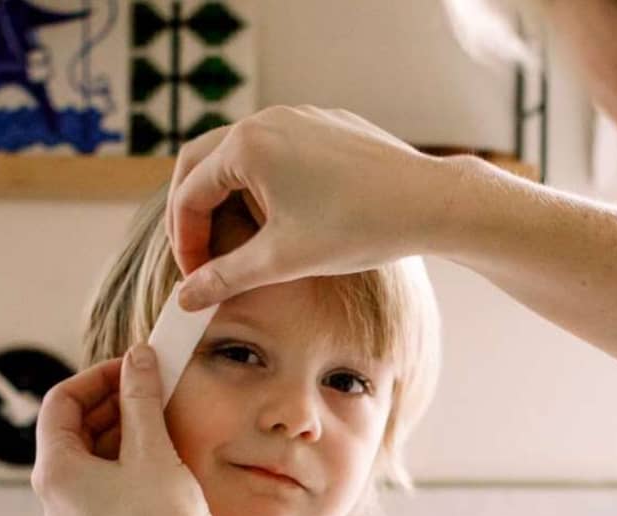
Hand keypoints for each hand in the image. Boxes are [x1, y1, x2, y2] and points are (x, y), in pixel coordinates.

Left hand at [30, 345, 212, 515]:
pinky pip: (102, 480)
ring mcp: (74, 514)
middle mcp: (55, 493)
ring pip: (89, 454)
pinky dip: (125, 458)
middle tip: (151, 386)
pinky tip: (159, 452)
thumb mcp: (152, 449)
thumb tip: (138, 358)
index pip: (61, 402)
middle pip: (72, 428)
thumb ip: (140, 398)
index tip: (133, 367)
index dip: (97, 377)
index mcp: (54, 470)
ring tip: (161, 416)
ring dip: (122, 429)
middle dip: (112, 402)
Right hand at [165, 105, 449, 308]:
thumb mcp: (283, 260)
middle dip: (196, 212)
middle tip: (200, 255)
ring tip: (240, 240)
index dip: (186, 242)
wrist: (430, 202)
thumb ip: (227, 277)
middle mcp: (267, 120)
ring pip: (242, 153)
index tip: (197, 278)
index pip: (190, 194)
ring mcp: (300, 117)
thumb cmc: (359, 228)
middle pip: (204, 162)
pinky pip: (280, 148)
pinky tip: (284, 216)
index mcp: (246, 146)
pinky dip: (265, 181)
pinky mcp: (328, 124)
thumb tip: (185, 298)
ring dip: (230, 195)